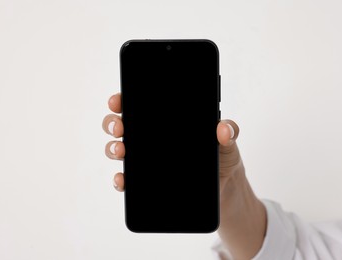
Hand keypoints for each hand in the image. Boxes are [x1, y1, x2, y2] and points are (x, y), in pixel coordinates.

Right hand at [102, 92, 240, 192]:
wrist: (224, 187)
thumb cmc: (222, 157)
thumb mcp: (227, 141)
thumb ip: (229, 130)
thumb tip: (223, 129)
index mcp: (166, 120)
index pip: (139, 104)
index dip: (123, 99)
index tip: (118, 100)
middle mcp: (150, 137)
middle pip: (121, 124)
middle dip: (113, 122)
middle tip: (119, 127)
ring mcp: (146, 159)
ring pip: (118, 149)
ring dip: (112, 148)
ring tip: (121, 151)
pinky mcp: (146, 180)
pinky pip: (127, 178)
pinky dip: (120, 179)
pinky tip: (122, 179)